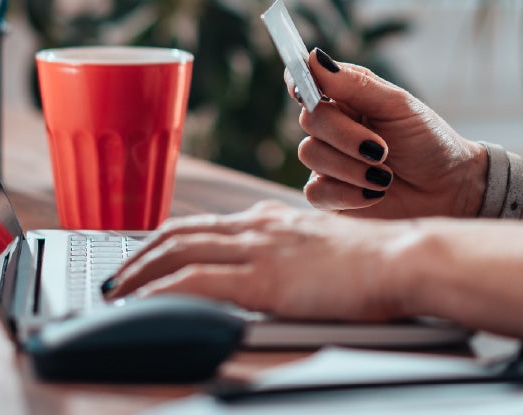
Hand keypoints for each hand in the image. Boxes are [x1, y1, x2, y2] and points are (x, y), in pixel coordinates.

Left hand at [104, 201, 413, 321]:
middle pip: (181, 233)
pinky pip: (193, 280)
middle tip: (117, 275)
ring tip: (115, 291)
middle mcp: (261, 226)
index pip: (208, 226)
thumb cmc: (384, 263)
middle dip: (141, 254)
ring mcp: (259, 249)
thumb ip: (300, 256)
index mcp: (276, 220)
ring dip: (138, 271)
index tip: (148, 255)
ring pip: (177, 251)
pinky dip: (158, 290)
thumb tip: (283, 274)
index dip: (169, 240)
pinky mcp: (262, 278)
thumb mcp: (330, 252)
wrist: (407, 259)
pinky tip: (142, 302)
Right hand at [288, 49, 486, 218]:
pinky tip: (375, 193)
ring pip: (310, 155)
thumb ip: (356, 84)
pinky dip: (348, 193)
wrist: (450, 189)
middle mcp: (331, 128)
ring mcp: (327, 163)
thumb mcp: (398, 106)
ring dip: (352, 167)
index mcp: (345, 99)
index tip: (304, 89)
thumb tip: (314, 58)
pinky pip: (315, 192)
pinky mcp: (329, 197)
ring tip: (386, 175)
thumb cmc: (428, 141)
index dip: (298, 81)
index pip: (304, 82)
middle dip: (346, 136)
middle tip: (381, 149)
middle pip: (309, 119)